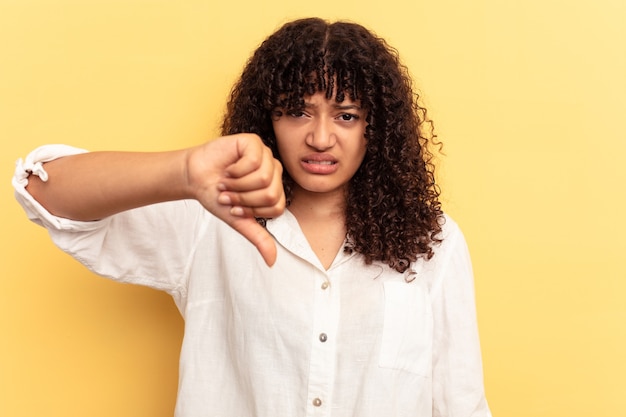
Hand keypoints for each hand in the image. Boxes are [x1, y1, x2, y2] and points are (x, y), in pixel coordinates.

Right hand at [186, 133, 284, 265]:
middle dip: (243, 199)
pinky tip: (228, 169)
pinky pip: (253, 161)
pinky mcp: (253, 143)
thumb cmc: (216, 195)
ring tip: (226, 182)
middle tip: (228, 195)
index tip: (235, 208)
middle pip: (270, 193)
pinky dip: (236, 170)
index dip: (252, 210)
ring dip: (237, 185)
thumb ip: (258, 237)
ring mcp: (265, 155)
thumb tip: (272, 261)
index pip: (276, 207)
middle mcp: (273, 171)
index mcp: (274, 189)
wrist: (194, 177)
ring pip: (263, 178)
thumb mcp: (238, 220)